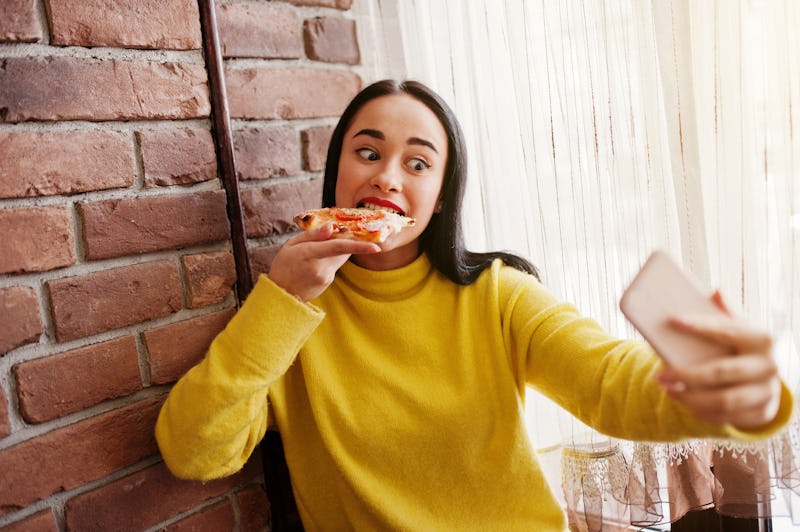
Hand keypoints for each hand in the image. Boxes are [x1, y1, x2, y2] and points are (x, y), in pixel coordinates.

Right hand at [268, 223, 379, 301]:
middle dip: (345, 239)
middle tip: (339, 230)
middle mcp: (320, 268)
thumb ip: (312, 235)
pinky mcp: (328, 282)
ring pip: (340, 256)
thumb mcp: (291, 245)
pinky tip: (313, 264)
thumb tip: (331, 227)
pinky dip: (329, 259)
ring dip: (336, 249)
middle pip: (343, 249)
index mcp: (308, 254)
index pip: (338, 247)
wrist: (280, 295)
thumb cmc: (283, 265)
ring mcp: (326, 277)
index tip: (376, 247)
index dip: (359, 246)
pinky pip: (334, 265)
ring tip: (316, 249)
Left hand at [656, 291, 781, 429]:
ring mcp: (767, 391)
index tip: (673, 319)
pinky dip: (703, 413)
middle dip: (686, 375)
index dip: (700, 325)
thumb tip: (715, 291)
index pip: (726, 330)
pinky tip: (685, 403)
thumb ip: (726, 313)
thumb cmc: (740, 347)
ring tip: (667, 389)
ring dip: (690, 398)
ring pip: (724, 400)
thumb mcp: (738, 328)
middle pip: (721, 372)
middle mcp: (769, 365)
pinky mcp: (763, 412)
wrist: (765, 378)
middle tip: (659, 375)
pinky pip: (728, 417)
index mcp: (761, 338)